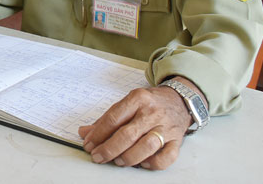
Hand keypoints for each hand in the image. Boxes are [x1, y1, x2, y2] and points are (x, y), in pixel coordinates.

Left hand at [77, 77, 199, 169]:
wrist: (179, 100)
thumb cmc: (149, 103)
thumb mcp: (128, 103)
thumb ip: (106, 119)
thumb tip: (84, 133)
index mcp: (137, 99)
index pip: (113, 118)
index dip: (98, 134)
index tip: (89, 144)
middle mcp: (152, 113)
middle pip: (127, 134)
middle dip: (109, 149)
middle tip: (98, 157)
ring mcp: (166, 127)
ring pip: (146, 146)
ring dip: (128, 157)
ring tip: (117, 161)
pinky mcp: (177, 141)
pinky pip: (167, 157)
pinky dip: (152, 163)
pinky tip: (141, 163)